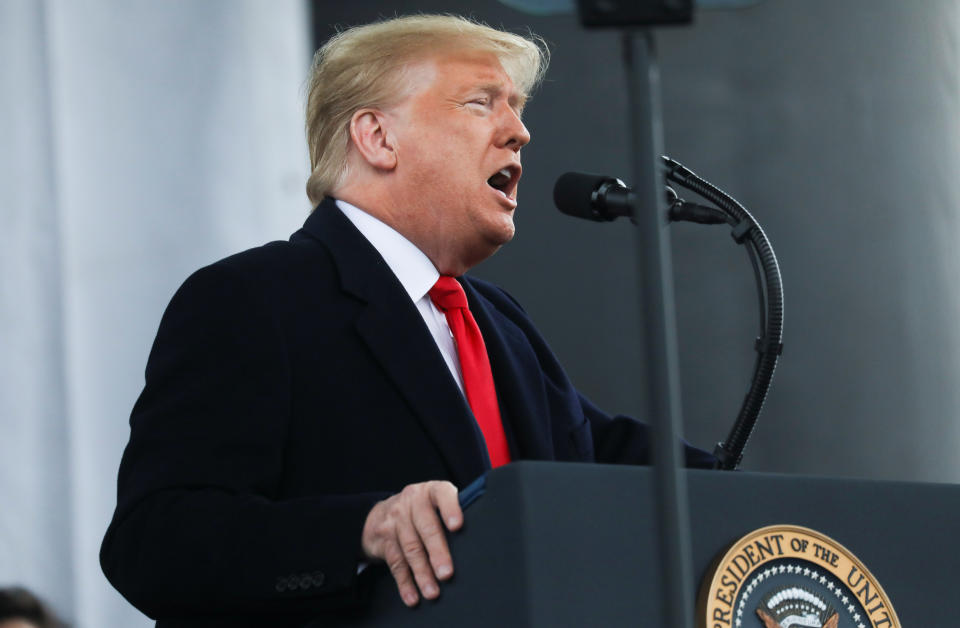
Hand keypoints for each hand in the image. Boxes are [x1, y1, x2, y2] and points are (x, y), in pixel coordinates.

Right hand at [361, 481, 462, 606]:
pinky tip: (413, 596)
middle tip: (447, 573)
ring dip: (422, 573)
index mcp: (431, 491)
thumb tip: (479, 538)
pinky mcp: (384, 539)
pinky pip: (395, 562)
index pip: (442, 494)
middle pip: (426, 527)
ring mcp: (396, 519)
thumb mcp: (435, 503)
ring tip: (433, 592)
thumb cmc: (422, 511)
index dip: (450, 509)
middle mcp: (412, 501)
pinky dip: (405, 582)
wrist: (381, 514)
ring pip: (410, 548)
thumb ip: (452, 513)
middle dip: (437, 552)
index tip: (458, 526)